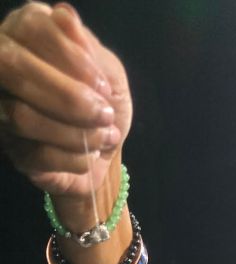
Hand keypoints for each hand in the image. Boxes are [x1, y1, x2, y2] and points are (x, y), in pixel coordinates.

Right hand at [0, 3, 130, 195]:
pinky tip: (89, 157)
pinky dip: (73, 158)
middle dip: (68, 97)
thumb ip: (89, 47)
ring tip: (105, 136)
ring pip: (21, 116)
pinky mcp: (11, 149)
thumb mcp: (109, 71)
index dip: (71, 57)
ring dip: (76, 133)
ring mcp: (1, 107)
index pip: (31, 26)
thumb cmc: (105, 101)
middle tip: (106, 115)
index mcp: (27, 33)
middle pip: (14, 67)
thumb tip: (64, 16)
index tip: (104, 87)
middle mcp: (4, 64)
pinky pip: (35, 155)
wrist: (106, 149)